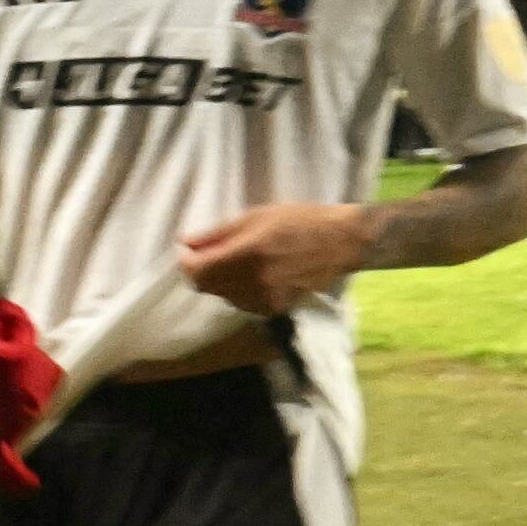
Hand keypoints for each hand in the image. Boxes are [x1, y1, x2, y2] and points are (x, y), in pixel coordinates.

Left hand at [178, 200, 384, 317]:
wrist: (341, 243)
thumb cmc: (300, 220)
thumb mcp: (257, 216)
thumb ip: (218, 232)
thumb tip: (185, 242)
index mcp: (248, 253)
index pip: (199, 271)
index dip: (187, 262)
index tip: (188, 250)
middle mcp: (254, 281)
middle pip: (207, 286)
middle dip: (203, 270)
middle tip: (211, 253)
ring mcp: (265, 299)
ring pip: (223, 296)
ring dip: (221, 281)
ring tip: (237, 262)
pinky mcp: (275, 309)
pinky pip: (242, 304)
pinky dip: (239, 291)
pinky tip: (254, 275)